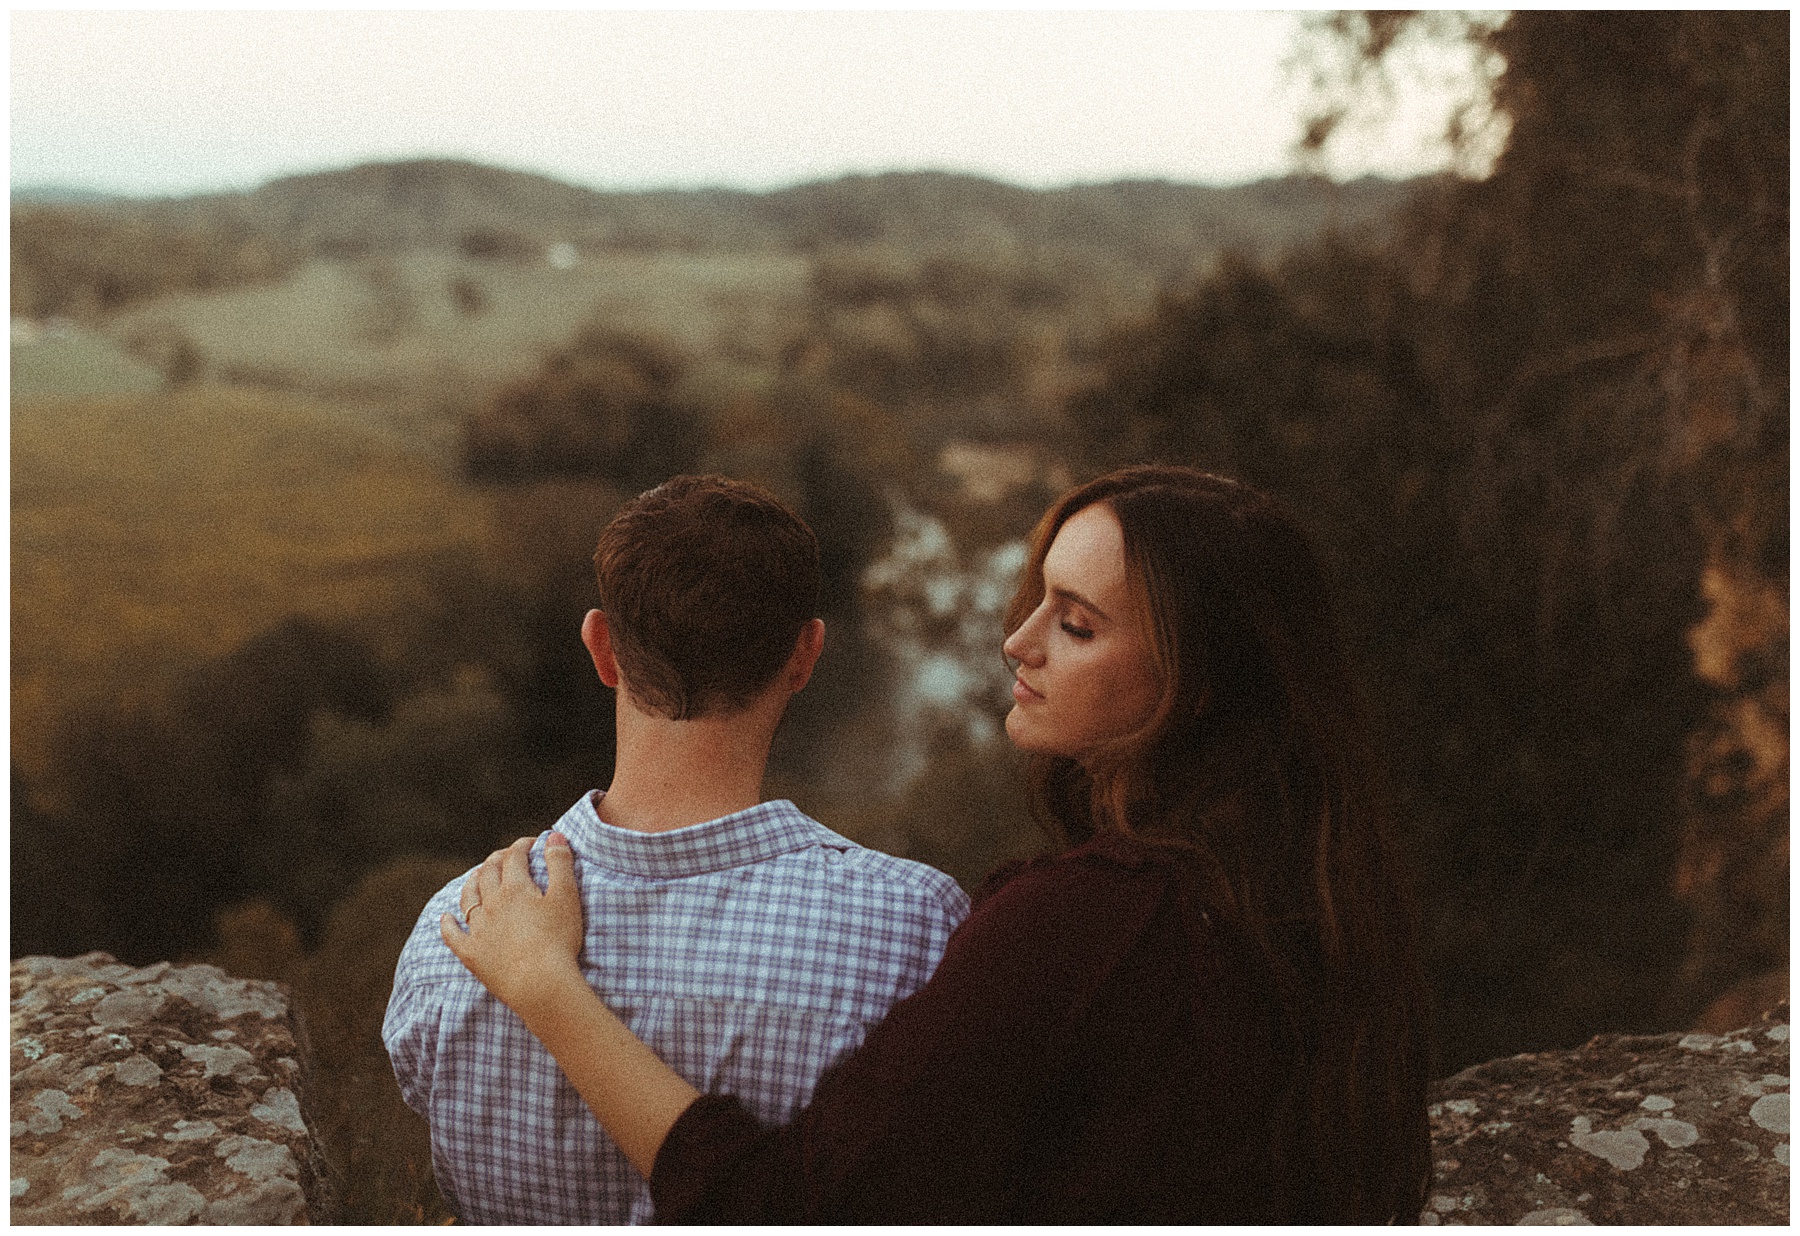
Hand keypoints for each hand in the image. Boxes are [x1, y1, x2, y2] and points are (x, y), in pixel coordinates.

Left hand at [440, 831, 585, 1022]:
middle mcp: (491, 904)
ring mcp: (478, 929)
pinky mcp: (472, 954)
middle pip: (488, 873)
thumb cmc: (559, 940)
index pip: (514, 857)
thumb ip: (560, 863)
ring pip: (468, 898)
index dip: (522, 845)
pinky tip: (446, 918)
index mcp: (515, 888)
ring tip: (477, 877)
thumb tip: (552, 834)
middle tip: (506, 856)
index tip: (531, 842)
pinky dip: (448, 924)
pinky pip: (453, 936)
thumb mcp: (567, 897)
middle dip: (497, 859)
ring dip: (472, 883)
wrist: (540, 984)